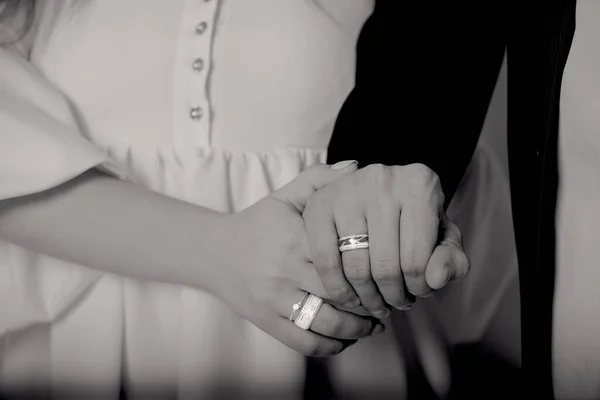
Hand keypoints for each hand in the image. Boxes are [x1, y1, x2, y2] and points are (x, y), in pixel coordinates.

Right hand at [211, 163, 383, 356]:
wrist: (213, 253)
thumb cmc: (258, 223)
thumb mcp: (284, 196)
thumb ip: (319, 179)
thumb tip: (357, 167)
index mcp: (295, 237)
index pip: (344, 255)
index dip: (372, 265)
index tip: (390, 268)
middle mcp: (285, 269)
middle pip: (341, 292)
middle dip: (372, 300)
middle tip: (391, 299)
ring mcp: (275, 299)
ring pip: (327, 322)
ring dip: (359, 329)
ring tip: (376, 324)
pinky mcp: (267, 321)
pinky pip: (304, 342)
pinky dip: (331, 346)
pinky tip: (348, 339)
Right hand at [303, 162, 469, 317]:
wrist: (378, 195)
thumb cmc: (415, 221)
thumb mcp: (443, 239)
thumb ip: (453, 261)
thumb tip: (435, 278)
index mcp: (420, 184)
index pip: (417, 258)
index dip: (419, 287)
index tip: (419, 291)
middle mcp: (382, 179)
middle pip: (385, 266)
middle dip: (392, 296)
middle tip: (395, 303)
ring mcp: (346, 190)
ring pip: (355, 267)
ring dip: (366, 298)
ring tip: (375, 303)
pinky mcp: (319, 203)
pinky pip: (325, 260)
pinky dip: (337, 288)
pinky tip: (350, 297)